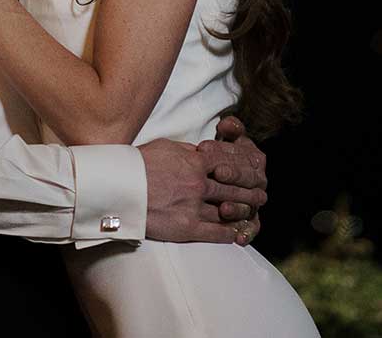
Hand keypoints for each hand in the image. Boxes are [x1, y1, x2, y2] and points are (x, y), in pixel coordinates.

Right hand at [140, 125, 267, 246]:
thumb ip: (188, 150)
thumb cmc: (138, 164)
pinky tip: (237, 235)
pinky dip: (230, 234)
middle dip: (251, 190)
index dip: (244, 168)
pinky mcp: (187, 228)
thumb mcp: (165, 147)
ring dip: (244, 212)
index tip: (254, 171)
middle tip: (262, 193)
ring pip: (228, 210)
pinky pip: (215, 232)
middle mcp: (199, 184)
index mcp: (196, 162)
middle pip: (234, 187)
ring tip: (254, 212)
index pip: (229, 164)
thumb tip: (202, 151)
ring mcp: (194, 207)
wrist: (119, 188)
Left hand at [210, 113, 267, 245]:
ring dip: (239, 207)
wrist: (220, 177)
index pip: (242, 155)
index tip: (204, 149)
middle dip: (234, 175)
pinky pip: (252, 227)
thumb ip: (231, 130)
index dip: (224, 152)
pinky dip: (247, 233)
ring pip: (250, 205)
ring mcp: (254, 201)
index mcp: (255, 159)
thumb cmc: (221, 156)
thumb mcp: (226, 140)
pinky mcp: (250, 220)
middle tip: (217, 173)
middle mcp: (258, 181)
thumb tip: (228, 124)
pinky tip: (239, 237)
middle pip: (249, 179)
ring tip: (224, 208)